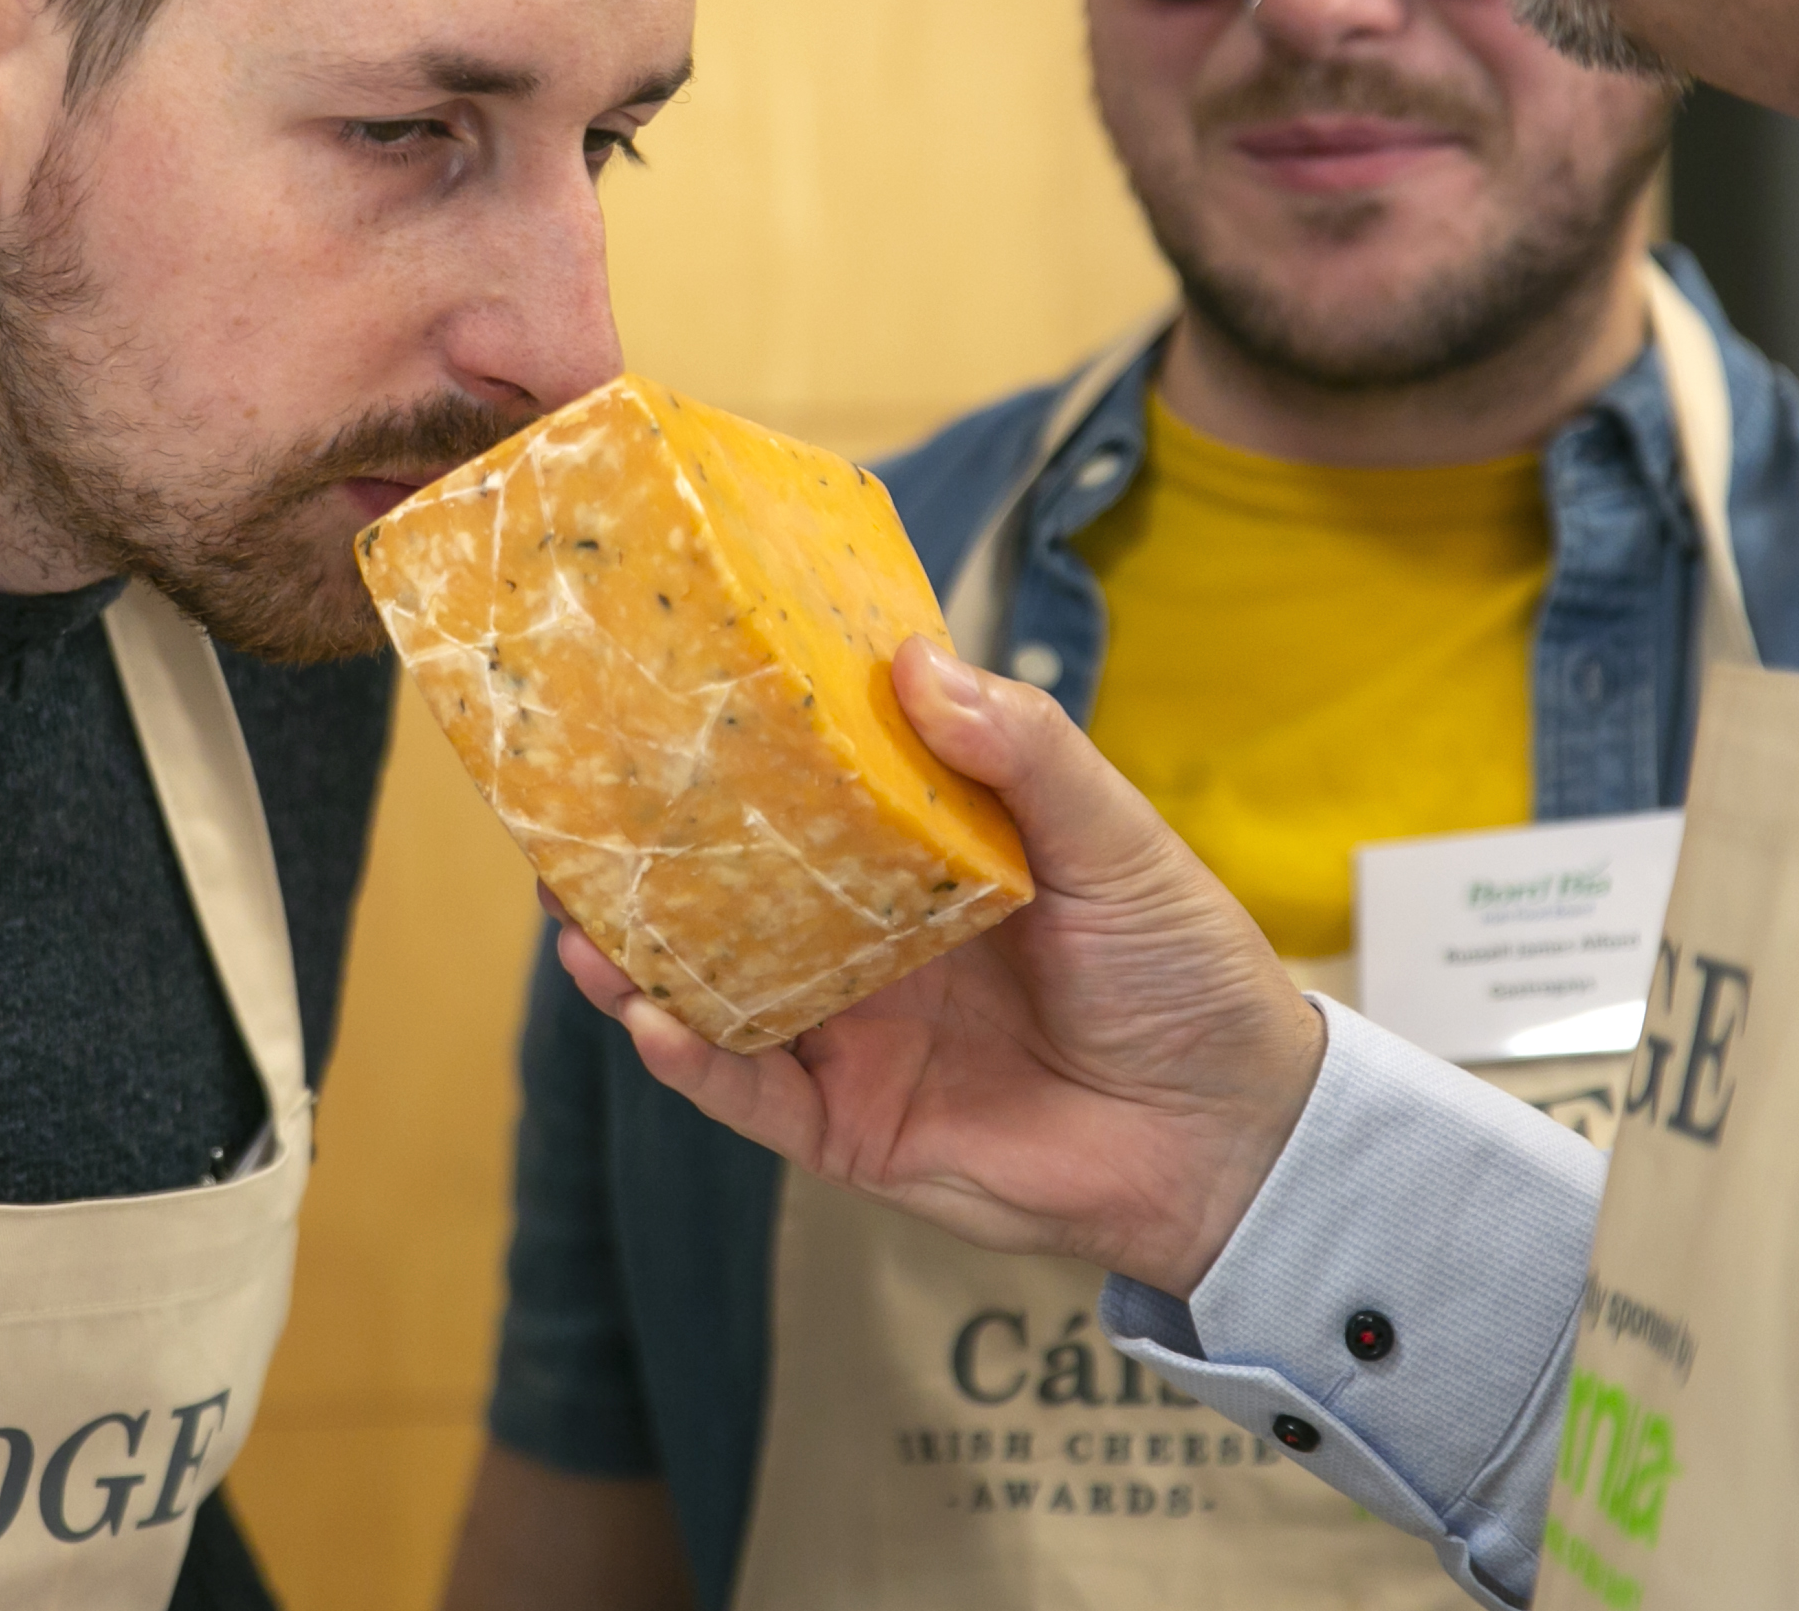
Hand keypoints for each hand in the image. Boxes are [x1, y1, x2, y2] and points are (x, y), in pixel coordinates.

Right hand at [555, 635, 1324, 1295]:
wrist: (1232, 1137)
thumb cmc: (1184, 972)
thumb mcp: (1111, 837)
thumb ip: (1022, 751)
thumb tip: (916, 661)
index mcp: (918, 864)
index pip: (803, 800)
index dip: (732, 760)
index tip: (654, 703)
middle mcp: (866, 947)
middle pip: (730, 898)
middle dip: (646, 865)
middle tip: (567, 816)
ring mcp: (851, 1037)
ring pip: (714, 994)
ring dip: (639, 962)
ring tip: (578, 924)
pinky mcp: (851, 1127)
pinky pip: (752, 1092)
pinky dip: (695, 1060)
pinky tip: (652, 1019)